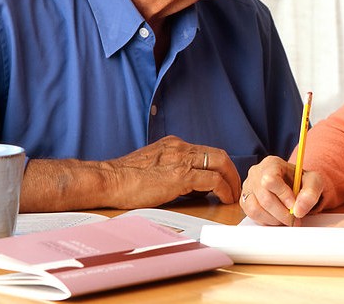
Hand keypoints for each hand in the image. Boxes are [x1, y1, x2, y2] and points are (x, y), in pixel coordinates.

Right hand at [102, 135, 240, 206]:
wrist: (109, 180)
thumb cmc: (124, 179)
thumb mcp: (152, 167)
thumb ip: (171, 170)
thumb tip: (191, 186)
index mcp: (173, 145)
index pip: (205, 151)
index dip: (219, 165)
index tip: (224, 178)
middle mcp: (180, 147)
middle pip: (218, 154)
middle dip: (231, 171)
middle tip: (235, 186)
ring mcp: (181, 159)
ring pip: (219, 163)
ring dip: (231, 180)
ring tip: (233, 194)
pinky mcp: (181, 175)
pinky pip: (213, 179)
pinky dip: (223, 188)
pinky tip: (223, 198)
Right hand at [240, 155, 323, 225]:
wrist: (294, 186)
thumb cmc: (301, 182)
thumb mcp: (314, 181)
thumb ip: (310, 193)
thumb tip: (298, 210)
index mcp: (271, 164)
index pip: (270, 180)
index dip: (283, 196)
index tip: (294, 206)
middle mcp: (256, 173)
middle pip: (264, 198)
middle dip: (281, 213)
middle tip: (294, 220)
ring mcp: (248, 187)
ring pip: (255, 209)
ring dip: (273, 219)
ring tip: (286, 219)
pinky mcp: (244, 200)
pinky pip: (252, 215)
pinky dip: (266, 221)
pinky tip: (277, 218)